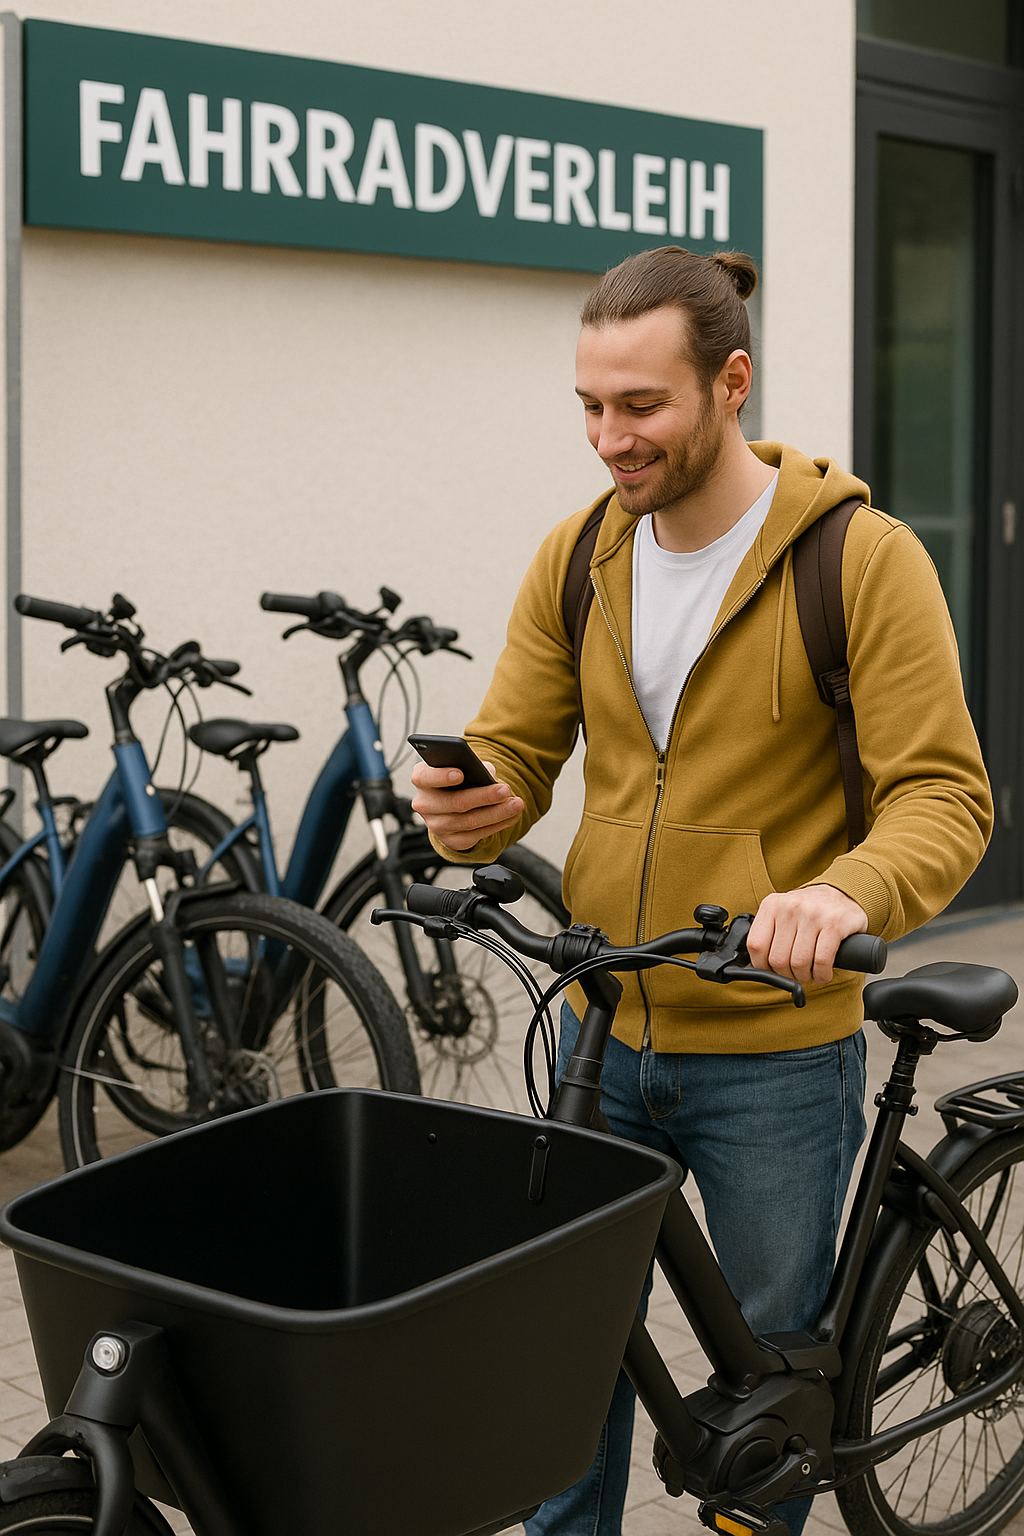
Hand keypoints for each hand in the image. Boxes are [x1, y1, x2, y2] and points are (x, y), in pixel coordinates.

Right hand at [410, 760, 524, 851]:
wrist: (453, 803)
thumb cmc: (457, 779)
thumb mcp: (462, 766)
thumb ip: (473, 765)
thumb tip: (487, 773)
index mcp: (422, 779)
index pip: (425, 777)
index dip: (441, 776)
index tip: (461, 773)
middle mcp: (425, 804)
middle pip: (456, 802)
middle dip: (484, 796)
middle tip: (505, 790)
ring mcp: (436, 825)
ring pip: (470, 821)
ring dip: (497, 813)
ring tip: (516, 804)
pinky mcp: (451, 840)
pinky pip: (476, 835)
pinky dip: (497, 825)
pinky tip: (511, 816)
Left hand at [747, 884, 868, 985]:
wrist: (843, 895)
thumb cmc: (809, 911)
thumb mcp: (782, 913)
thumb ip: (768, 934)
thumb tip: (758, 965)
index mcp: (772, 905)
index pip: (756, 945)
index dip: (763, 966)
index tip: (773, 971)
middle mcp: (790, 907)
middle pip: (778, 959)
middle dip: (787, 975)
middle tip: (796, 974)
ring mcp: (813, 914)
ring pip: (799, 963)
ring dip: (805, 977)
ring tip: (810, 974)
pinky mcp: (834, 924)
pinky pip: (822, 961)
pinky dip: (822, 975)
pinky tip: (823, 973)